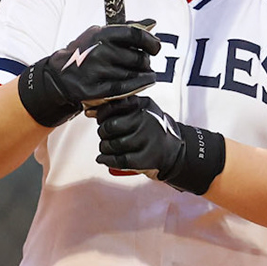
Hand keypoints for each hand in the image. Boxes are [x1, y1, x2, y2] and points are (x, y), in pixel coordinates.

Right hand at [17, 21, 160, 126]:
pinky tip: (143, 83)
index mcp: (100, 34)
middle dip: (146, 62)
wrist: (58, 76)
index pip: (134, 34)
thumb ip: (125, 28)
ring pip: (134, 75)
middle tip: (145, 64)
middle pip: (137, 58)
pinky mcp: (95, 89)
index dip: (150, 41)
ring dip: (143, 76)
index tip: (155, 47)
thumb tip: (151, 22)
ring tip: (143, 74)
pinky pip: (125, 89)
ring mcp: (96, 71)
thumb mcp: (99, 34)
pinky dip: (138, 86)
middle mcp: (98, 51)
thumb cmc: (83, 53)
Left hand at [93, 96, 225, 195]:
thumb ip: (119, 107)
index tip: (101, 120)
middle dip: (102, 133)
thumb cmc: (153, 129)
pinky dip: (106, 160)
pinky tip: (102, 159)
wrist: (176, 151)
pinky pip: (119, 160)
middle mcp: (146, 120)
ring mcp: (147, 140)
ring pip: (112, 145)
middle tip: (105, 136)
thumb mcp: (143, 110)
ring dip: (104, 148)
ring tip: (106, 147)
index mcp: (143, 106)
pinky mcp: (146, 158)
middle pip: (109, 127)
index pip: (112, 107)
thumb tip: (90, 111)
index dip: (101, 115)